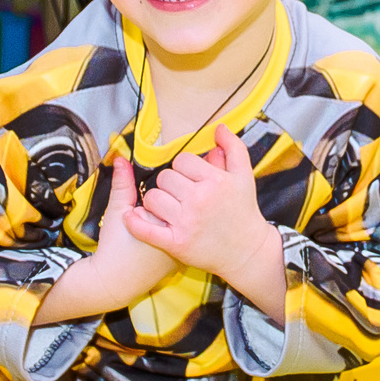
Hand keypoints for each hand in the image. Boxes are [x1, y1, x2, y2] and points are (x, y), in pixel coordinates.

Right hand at [92, 155, 180, 303]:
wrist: (119, 282)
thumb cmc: (115, 247)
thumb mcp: (117, 213)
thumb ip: (122, 186)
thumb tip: (121, 159)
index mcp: (168, 217)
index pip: (177, 186)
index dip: (164, 187)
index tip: (151, 197)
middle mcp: (183, 230)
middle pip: (187, 197)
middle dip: (176, 196)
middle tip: (157, 210)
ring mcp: (186, 242)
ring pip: (190, 212)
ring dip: (183, 208)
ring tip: (162, 219)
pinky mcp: (185, 252)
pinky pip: (190, 227)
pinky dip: (184, 223)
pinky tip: (171, 228)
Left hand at [126, 125, 284, 316]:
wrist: (247, 253)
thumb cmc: (244, 212)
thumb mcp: (244, 177)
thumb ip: (234, 148)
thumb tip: (219, 127)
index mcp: (215, 181)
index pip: (182, 160)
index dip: (183, 167)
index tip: (189, 178)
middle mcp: (199, 200)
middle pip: (164, 178)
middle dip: (169, 184)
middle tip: (179, 194)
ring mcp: (186, 223)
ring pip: (152, 198)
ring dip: (155, 201)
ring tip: (166, 207)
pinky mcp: (176, 244)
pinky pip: (146, 229)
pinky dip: (135, 222)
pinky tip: (131, 216)